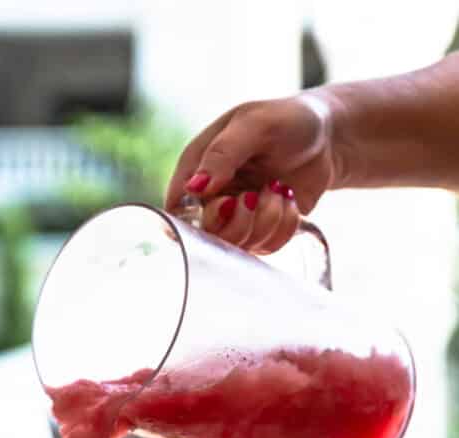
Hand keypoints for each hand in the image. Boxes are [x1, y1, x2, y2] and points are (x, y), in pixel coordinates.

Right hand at [166, 93, 339, 253]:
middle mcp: (213, 196)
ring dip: (267, 220)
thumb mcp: (255, 124)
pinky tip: (289, 203)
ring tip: (279, 190)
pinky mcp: (262, 230)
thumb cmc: (288, 120)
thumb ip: (223, 153)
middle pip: (208, 234)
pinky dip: (284, 227)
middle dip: (239, 220)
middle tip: (256, 195)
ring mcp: (237, 216)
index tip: (227, 200)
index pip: (177, 208)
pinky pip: (266, 247)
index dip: (198, 214)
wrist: (329, 137)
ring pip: (239, 245)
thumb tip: (194, 187)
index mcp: (198, 166)